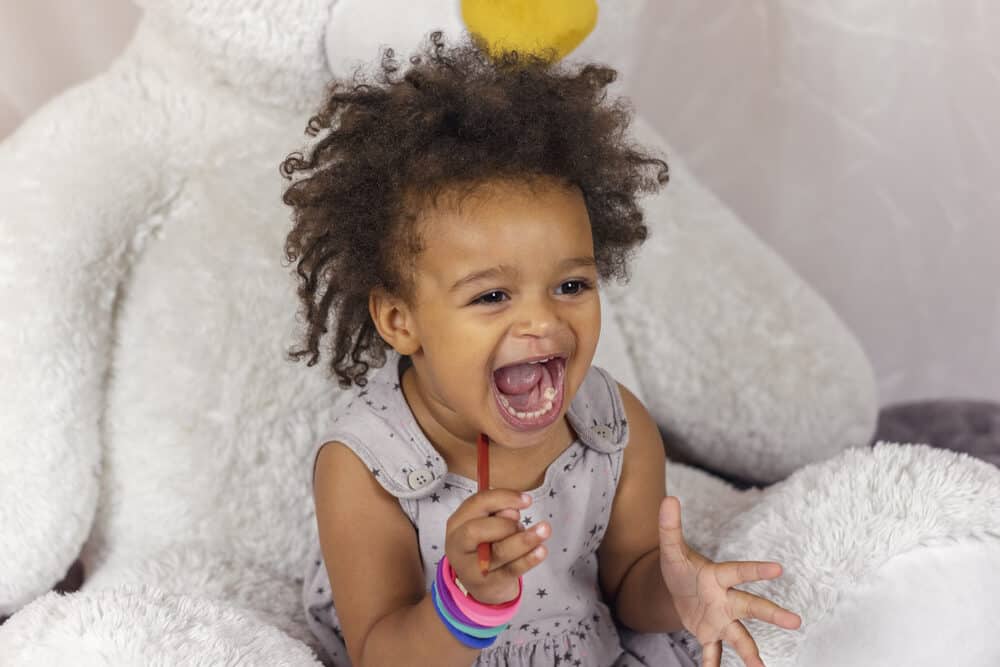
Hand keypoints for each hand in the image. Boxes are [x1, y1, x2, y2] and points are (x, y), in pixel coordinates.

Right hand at [444, 489, 549, 604]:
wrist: (479, 583)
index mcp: (456, 523)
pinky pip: (511, 569)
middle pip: (476, 530)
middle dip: (505, 523)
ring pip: (498, 552)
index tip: (527, 499)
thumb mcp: (485, 523)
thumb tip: (513, 510)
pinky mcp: (490, 584)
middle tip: (520, 524)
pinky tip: (541, 550)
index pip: (476, 503)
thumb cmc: (483, 544)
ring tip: (544, 530)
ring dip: (524, 539)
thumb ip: (497, 512)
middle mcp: (458, 545)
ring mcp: (472, 568)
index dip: (503, 498)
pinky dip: (529, 559)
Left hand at [658, 496, 801, 666]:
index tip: (778, 568)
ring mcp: (720, 619)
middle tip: (795, 621)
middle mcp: (725, 599)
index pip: (738, 571)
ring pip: (739, 636)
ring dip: (750, 653)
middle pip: (750, 606)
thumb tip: (667, 498)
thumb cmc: (680, 567)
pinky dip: (713, 665)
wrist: (676, 590)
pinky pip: (714, 653)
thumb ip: (669, 526)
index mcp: (718, 576)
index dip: (756, 570)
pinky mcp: (709, 634)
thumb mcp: (670, 548)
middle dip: (771, 613)